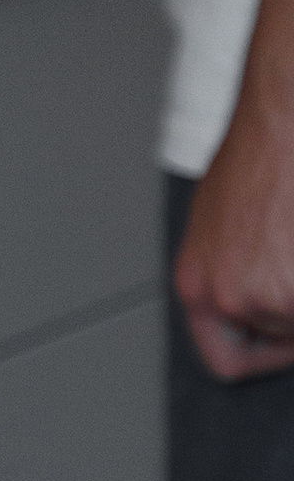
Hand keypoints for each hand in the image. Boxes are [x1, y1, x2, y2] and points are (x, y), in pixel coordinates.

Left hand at [176, 129, 293, 381]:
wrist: (283, 120)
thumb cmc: (257, 159)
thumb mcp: (220, 228)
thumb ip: (231, 275)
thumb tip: (253, 308)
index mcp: (197, 286)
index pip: (227, 359)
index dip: (262, 354)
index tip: (280, 337)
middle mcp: (228, 298)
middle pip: (283, 335)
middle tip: (290, 249)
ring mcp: (273, 296)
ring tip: (292, 231)